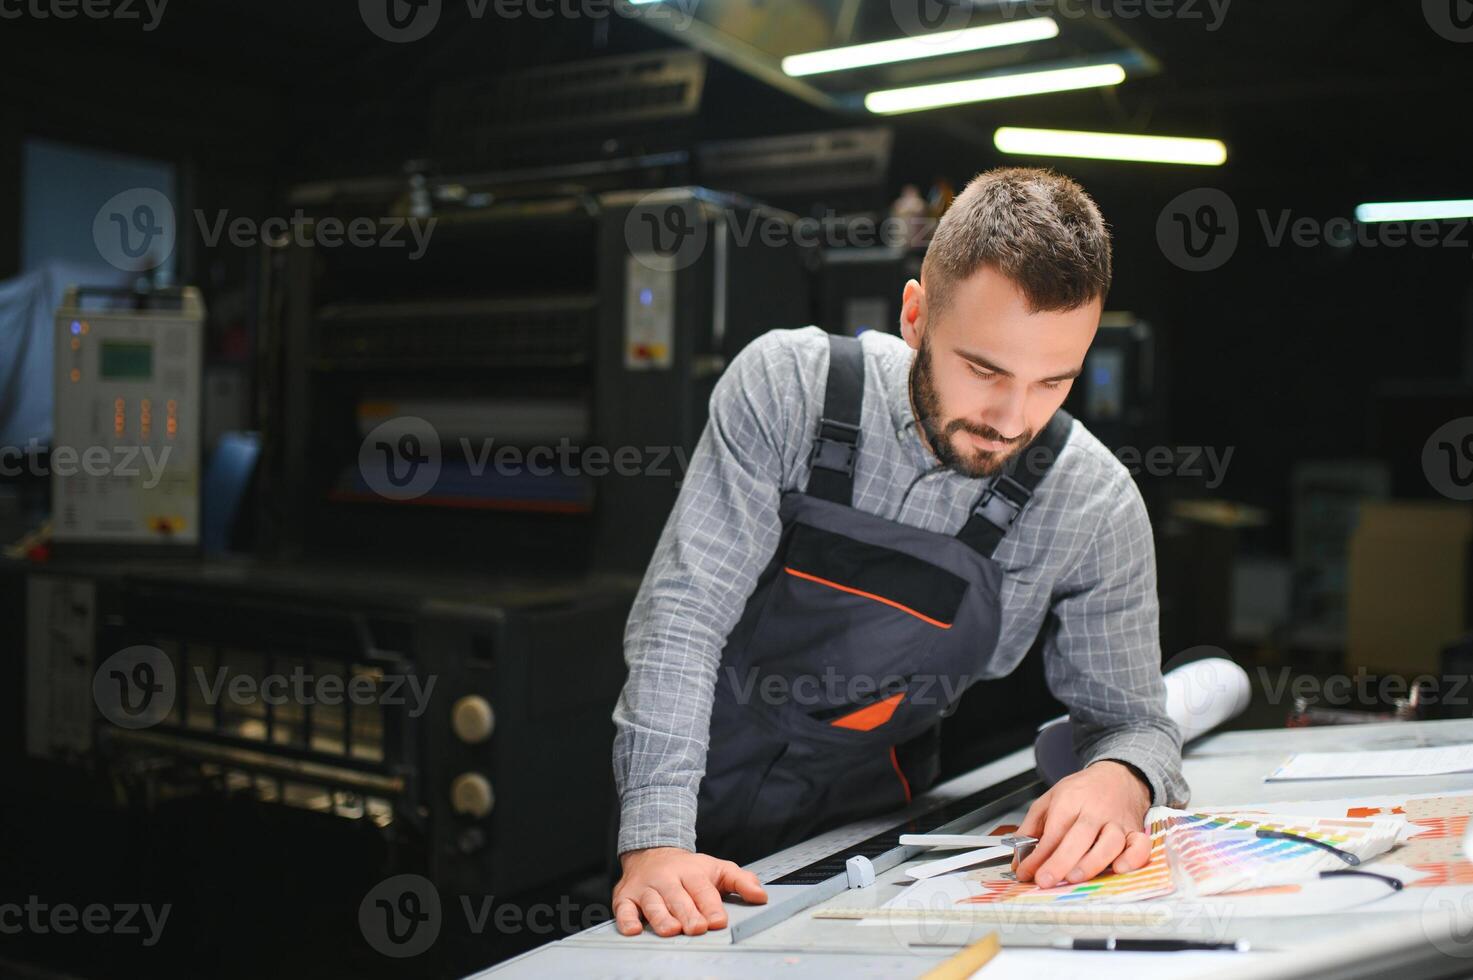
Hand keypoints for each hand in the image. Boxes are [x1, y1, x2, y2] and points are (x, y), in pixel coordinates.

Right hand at [613, 846, 767, 936]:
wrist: (651, 852)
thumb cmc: (687, 869)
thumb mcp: (716, 869)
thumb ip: (740, 881)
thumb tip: (761, 895)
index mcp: (691, 872)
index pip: (702, 889)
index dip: (710, 905)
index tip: (718, 921)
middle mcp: (667, 879)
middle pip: (678, 898)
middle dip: (688, 914)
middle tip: (697, 928)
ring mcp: (645, 888)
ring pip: (653, 904)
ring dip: (661, 917)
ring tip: (671, 930)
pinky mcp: (626, 897)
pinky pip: (624, 909)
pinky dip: (626, 920)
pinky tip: (633, 930)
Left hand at [1014, 760, 1151, 887]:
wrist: (1118, 776)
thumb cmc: (1082, 792)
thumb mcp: (1050, 800)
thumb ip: (1031, 828)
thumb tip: (1018, 860)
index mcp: (1070, 801)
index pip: (1052, 832)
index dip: (1038, 856)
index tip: (1026, 873)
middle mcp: (1095, 812)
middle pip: (1079, 837)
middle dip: (1060, 861)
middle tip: (1045, 880)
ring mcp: (1117, 822)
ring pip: (1110, 843)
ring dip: (1092, 863)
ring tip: (1074, 877)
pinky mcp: (1136, 831)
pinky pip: (1140, 845)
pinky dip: (1133, 858)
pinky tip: (1119, 869)